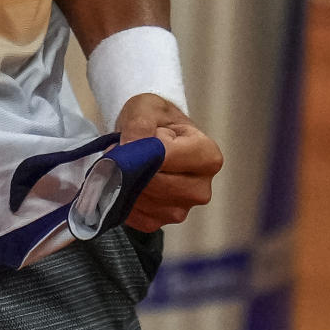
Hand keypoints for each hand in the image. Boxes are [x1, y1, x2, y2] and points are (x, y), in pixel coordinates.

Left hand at [116, 93, 222, 232]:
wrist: (152, 134)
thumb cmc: (156, 119)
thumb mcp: (146, 108)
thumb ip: (139, 124)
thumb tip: (129, 147)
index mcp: (207, 157)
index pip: (166, 159)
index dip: (142, 148)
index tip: (130, 139)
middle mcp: (200, 188)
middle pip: (156, 184)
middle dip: (132, 167)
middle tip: (122, 150)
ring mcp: (183, 209)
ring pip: (144, 201)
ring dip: (124, 182)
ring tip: (127, 164)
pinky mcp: (161, 222)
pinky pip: (135, 216)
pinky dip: (122, 199)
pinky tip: (125, 182)